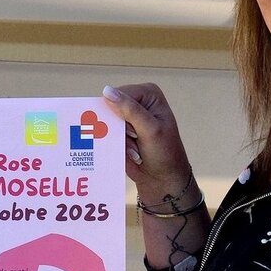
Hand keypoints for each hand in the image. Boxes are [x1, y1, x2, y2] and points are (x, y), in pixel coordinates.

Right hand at [100, 84, 195, 205]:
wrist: (163, 179)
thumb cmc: (164, 152)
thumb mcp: (150, 129)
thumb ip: (129, 109)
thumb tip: (106, 91)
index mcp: (148, 94)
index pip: (120, 95)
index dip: (119, 112)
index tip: (134, 130)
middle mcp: (137, 102)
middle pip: (110, 108)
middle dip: (118, 128)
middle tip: (135, 140)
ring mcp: (127, 118)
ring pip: (106, 123)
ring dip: (118, 139)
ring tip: (136, 150)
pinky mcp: (120, 132)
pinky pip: (106, 134)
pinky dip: (116, 145)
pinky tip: (132, 154)